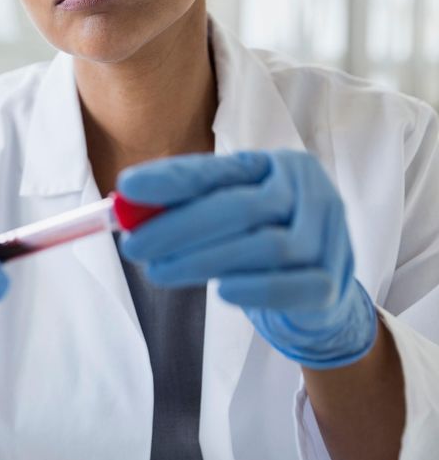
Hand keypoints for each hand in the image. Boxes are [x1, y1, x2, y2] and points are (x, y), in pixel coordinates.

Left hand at [117, 150, 377, 369]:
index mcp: (275, 166)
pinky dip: (255, 289)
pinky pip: (292, 285)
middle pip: (240, 207)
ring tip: (160, 272)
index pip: (217, 170)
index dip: (171, 179)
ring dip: (205, 261)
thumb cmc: (257, 240)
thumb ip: (183, 204)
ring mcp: (329, 235)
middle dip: (179, 228)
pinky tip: (222, 292)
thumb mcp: (222, 212)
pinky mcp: (333, 281)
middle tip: (134, 247)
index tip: (127, 188)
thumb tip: (126, 204)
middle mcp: (308, 192)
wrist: (315, 291)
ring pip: (266, 246)